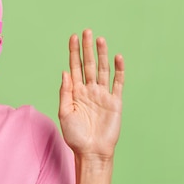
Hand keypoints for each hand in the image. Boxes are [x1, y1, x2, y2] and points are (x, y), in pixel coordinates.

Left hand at [59, 29, 124, 159]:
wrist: (91, 152)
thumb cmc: (75, 136)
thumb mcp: (64, 113)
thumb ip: (65, 92)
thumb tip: (64, 71)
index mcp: (76, 92)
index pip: (74, 67)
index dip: (74, 52)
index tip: (73, 37)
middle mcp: (90, 90)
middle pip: (88, 64)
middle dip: (87, 48)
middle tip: (87, 31)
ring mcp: (103, 95)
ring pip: (102, 70)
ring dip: (102, 54)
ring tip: (100, 39)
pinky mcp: (115, 101)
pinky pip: (117, 82)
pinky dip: (118, 70)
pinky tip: (117, 57)